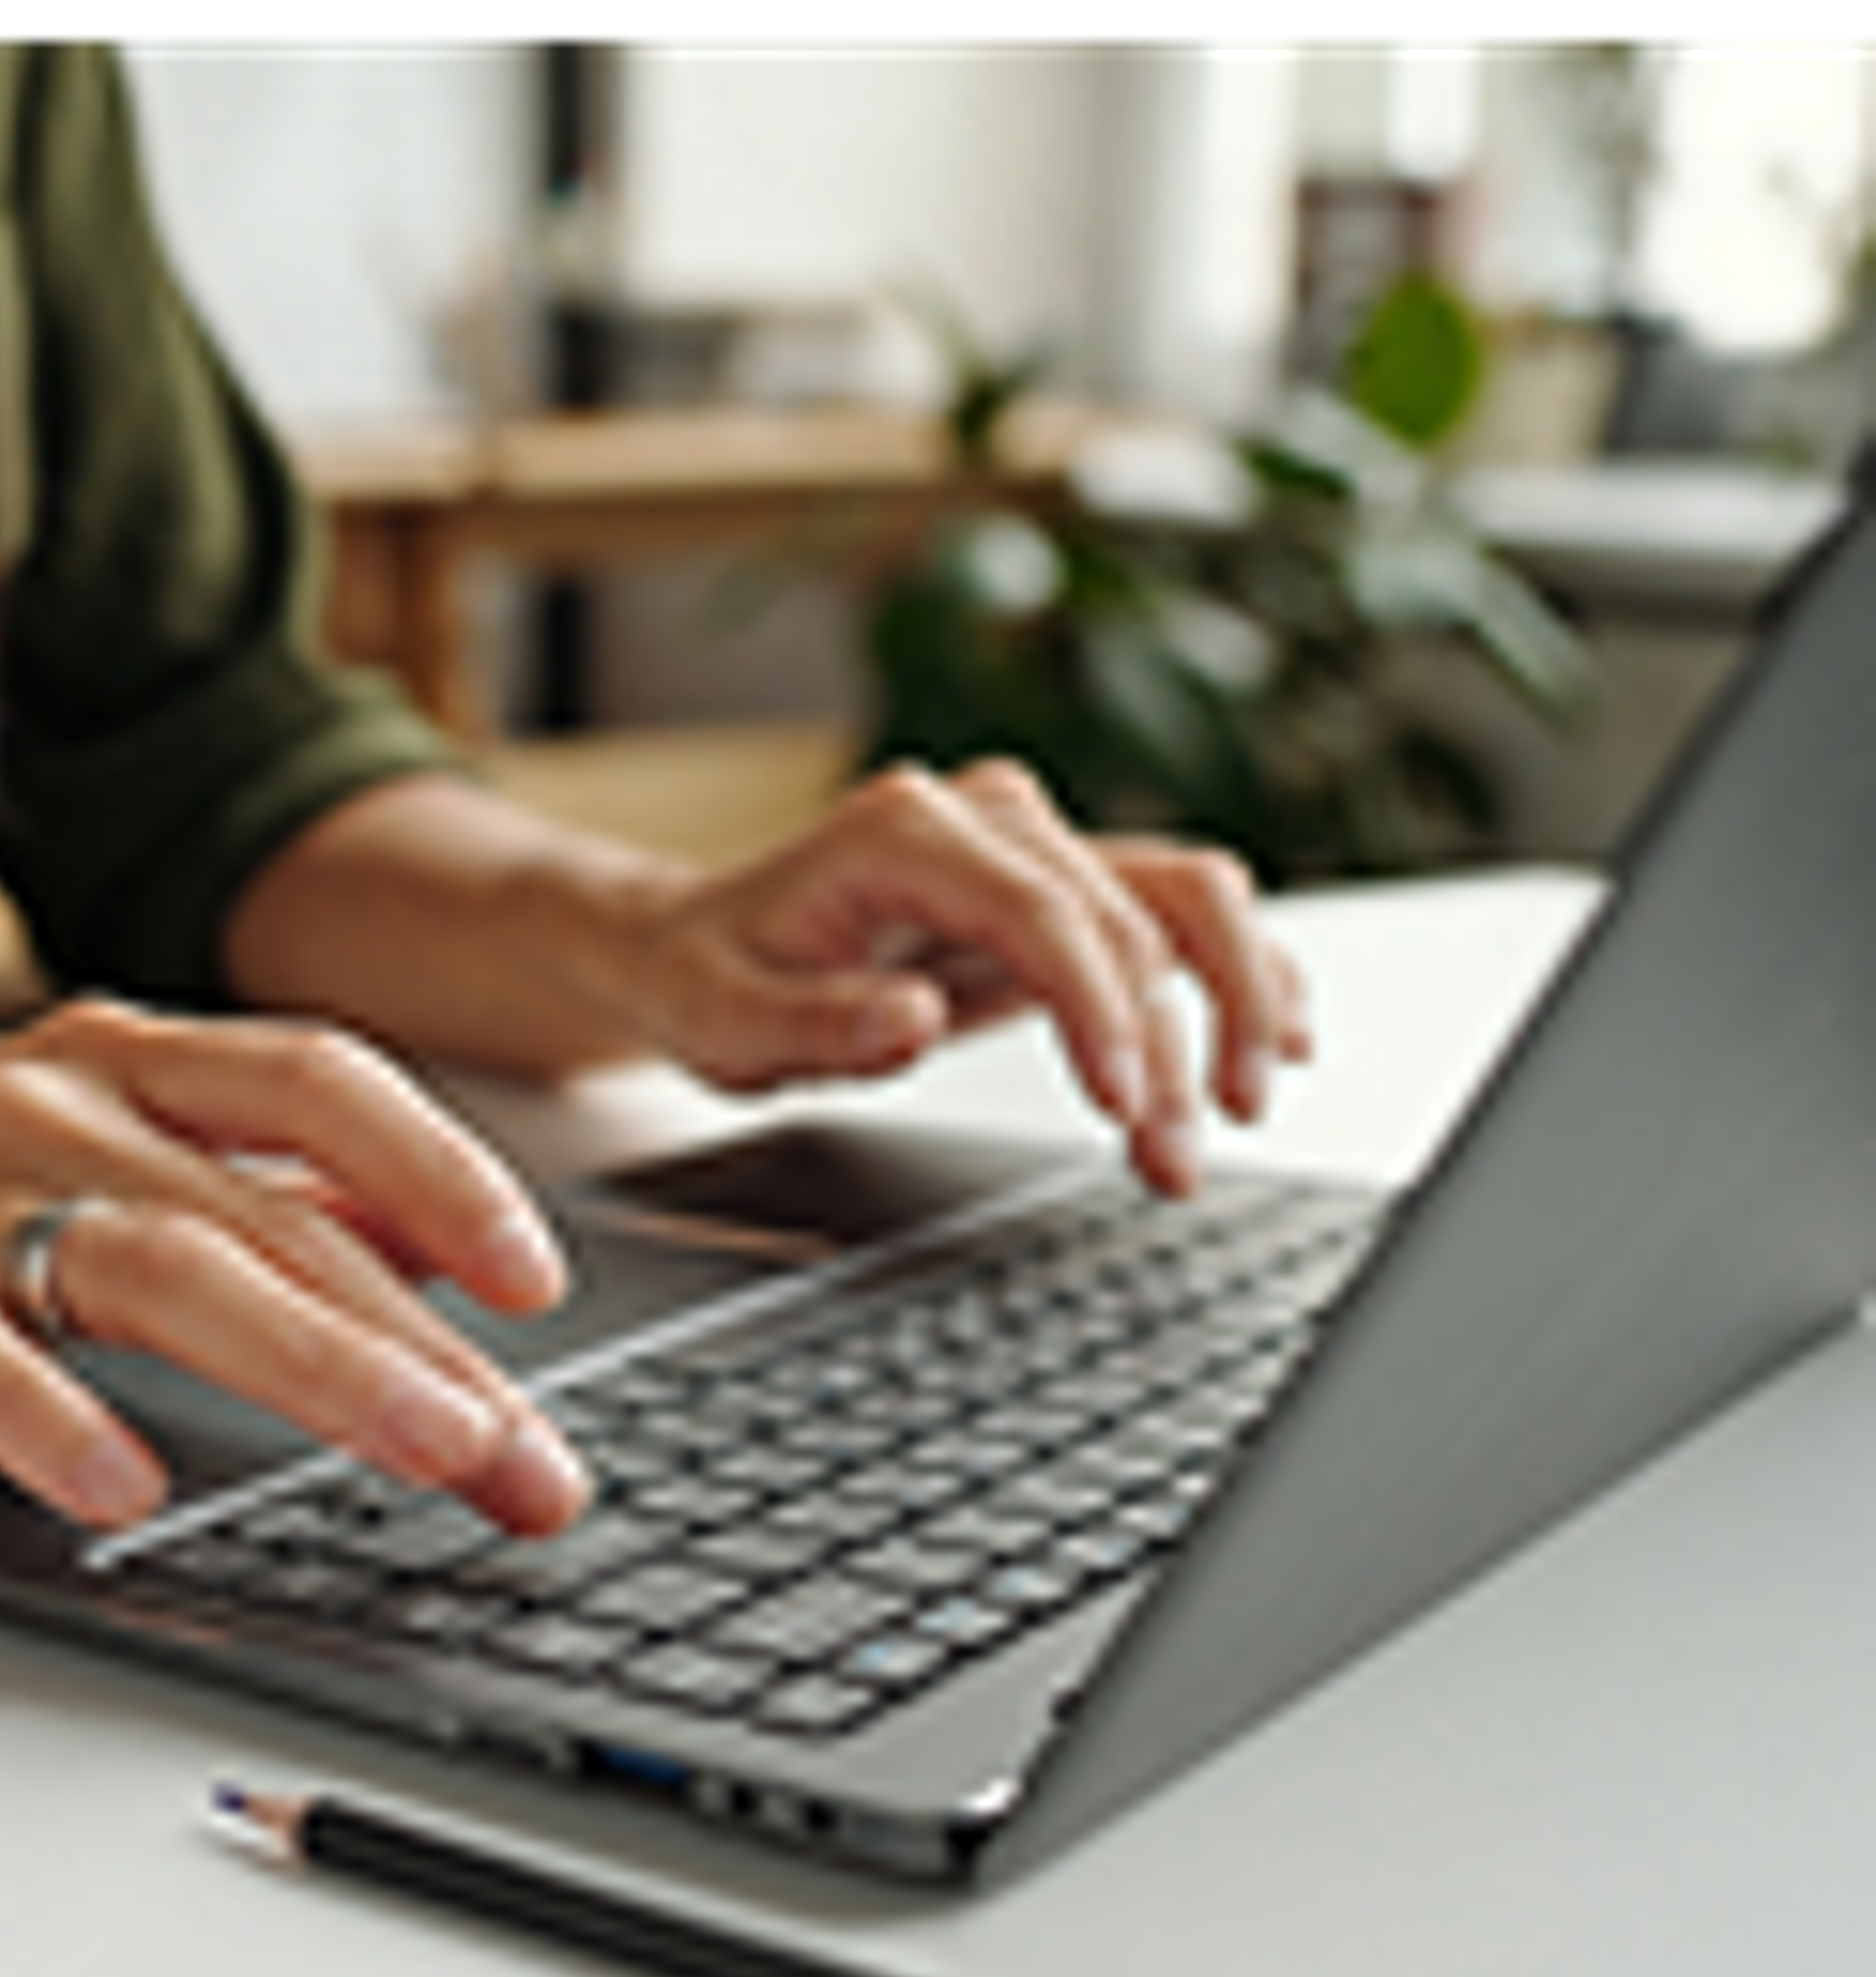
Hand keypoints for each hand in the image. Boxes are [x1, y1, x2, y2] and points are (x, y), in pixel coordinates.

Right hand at [0, 1002, 585, 1533]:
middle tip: (530, 1454)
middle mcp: (60, 1110)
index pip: (324, 1082)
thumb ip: (262, 1185)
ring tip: (427, 1450)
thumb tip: (434, 1242)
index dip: (447, 1172)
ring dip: (317, 1361)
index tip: (538, 1281)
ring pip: (164, 1264)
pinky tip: (128, 1492)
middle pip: (280, 1215)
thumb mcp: (98, 1153)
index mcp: (128, 1065)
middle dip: (428, 1342)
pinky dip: (54, 1422)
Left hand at [624, 760, 1312, 1195]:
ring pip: (1185, 900)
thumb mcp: (724, 1018)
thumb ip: (814, 1023)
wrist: (702, 943)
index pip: (1042, 913)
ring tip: (1236, 1115)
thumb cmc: (713, 976)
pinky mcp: (1064, 891)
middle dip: (1169, 1044)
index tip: (1124, 1105)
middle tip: (1174, 1159)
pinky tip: (1274, 1043)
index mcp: (905, 830)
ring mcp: (1037, 845)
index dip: (1099, 1009)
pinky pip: (1180, 914)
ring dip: (1230, 1006)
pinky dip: (1237, 974)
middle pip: (1132, 913)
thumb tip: (909, 1018)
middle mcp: (989, 817)